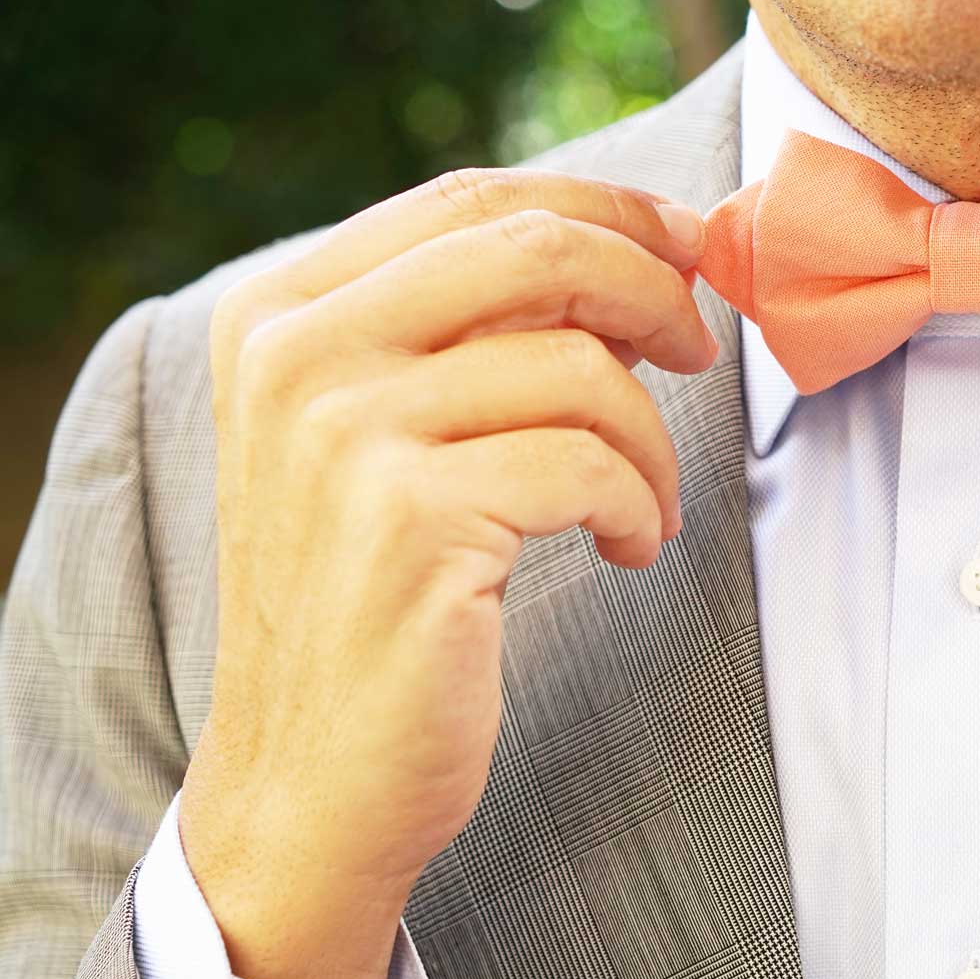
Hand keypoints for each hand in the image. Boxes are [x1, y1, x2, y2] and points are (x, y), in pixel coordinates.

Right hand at [177, 168, 714, 978]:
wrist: (311, 779)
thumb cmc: (373, 604)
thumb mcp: (386, 438)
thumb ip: (470, 336)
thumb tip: (636, 257)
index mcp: (281, 310)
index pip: (476, 199)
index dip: (609, 210)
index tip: (692, 248)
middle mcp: (297, 352)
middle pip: (538, 249)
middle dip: (655, 290)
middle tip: (699, 354)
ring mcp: (346, 434)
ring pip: (583, 367)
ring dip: (652, 439)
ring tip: (647, 504)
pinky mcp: (413, 521)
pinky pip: (591, 464)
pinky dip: (640, 504)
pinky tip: (629, 549)